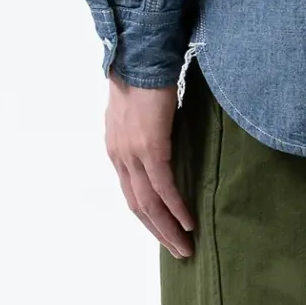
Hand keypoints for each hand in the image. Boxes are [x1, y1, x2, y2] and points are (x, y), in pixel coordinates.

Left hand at [104, 74, 194, 259]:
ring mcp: (132, 153)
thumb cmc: (146, 73)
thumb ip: (148, 130)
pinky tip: (188, 223)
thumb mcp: (141, 109)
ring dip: (168, 228)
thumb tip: (165, 139)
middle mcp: (119, 155)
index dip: (148, 217)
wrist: (141, 52)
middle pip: (137, 205)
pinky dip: (176, 208)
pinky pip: (163, 186)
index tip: (165, 232)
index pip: (131, 193)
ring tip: (185, 246)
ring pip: (149, 203)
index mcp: (116, 149)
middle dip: (158, 232)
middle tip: (178, 251)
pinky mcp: (150, 146)